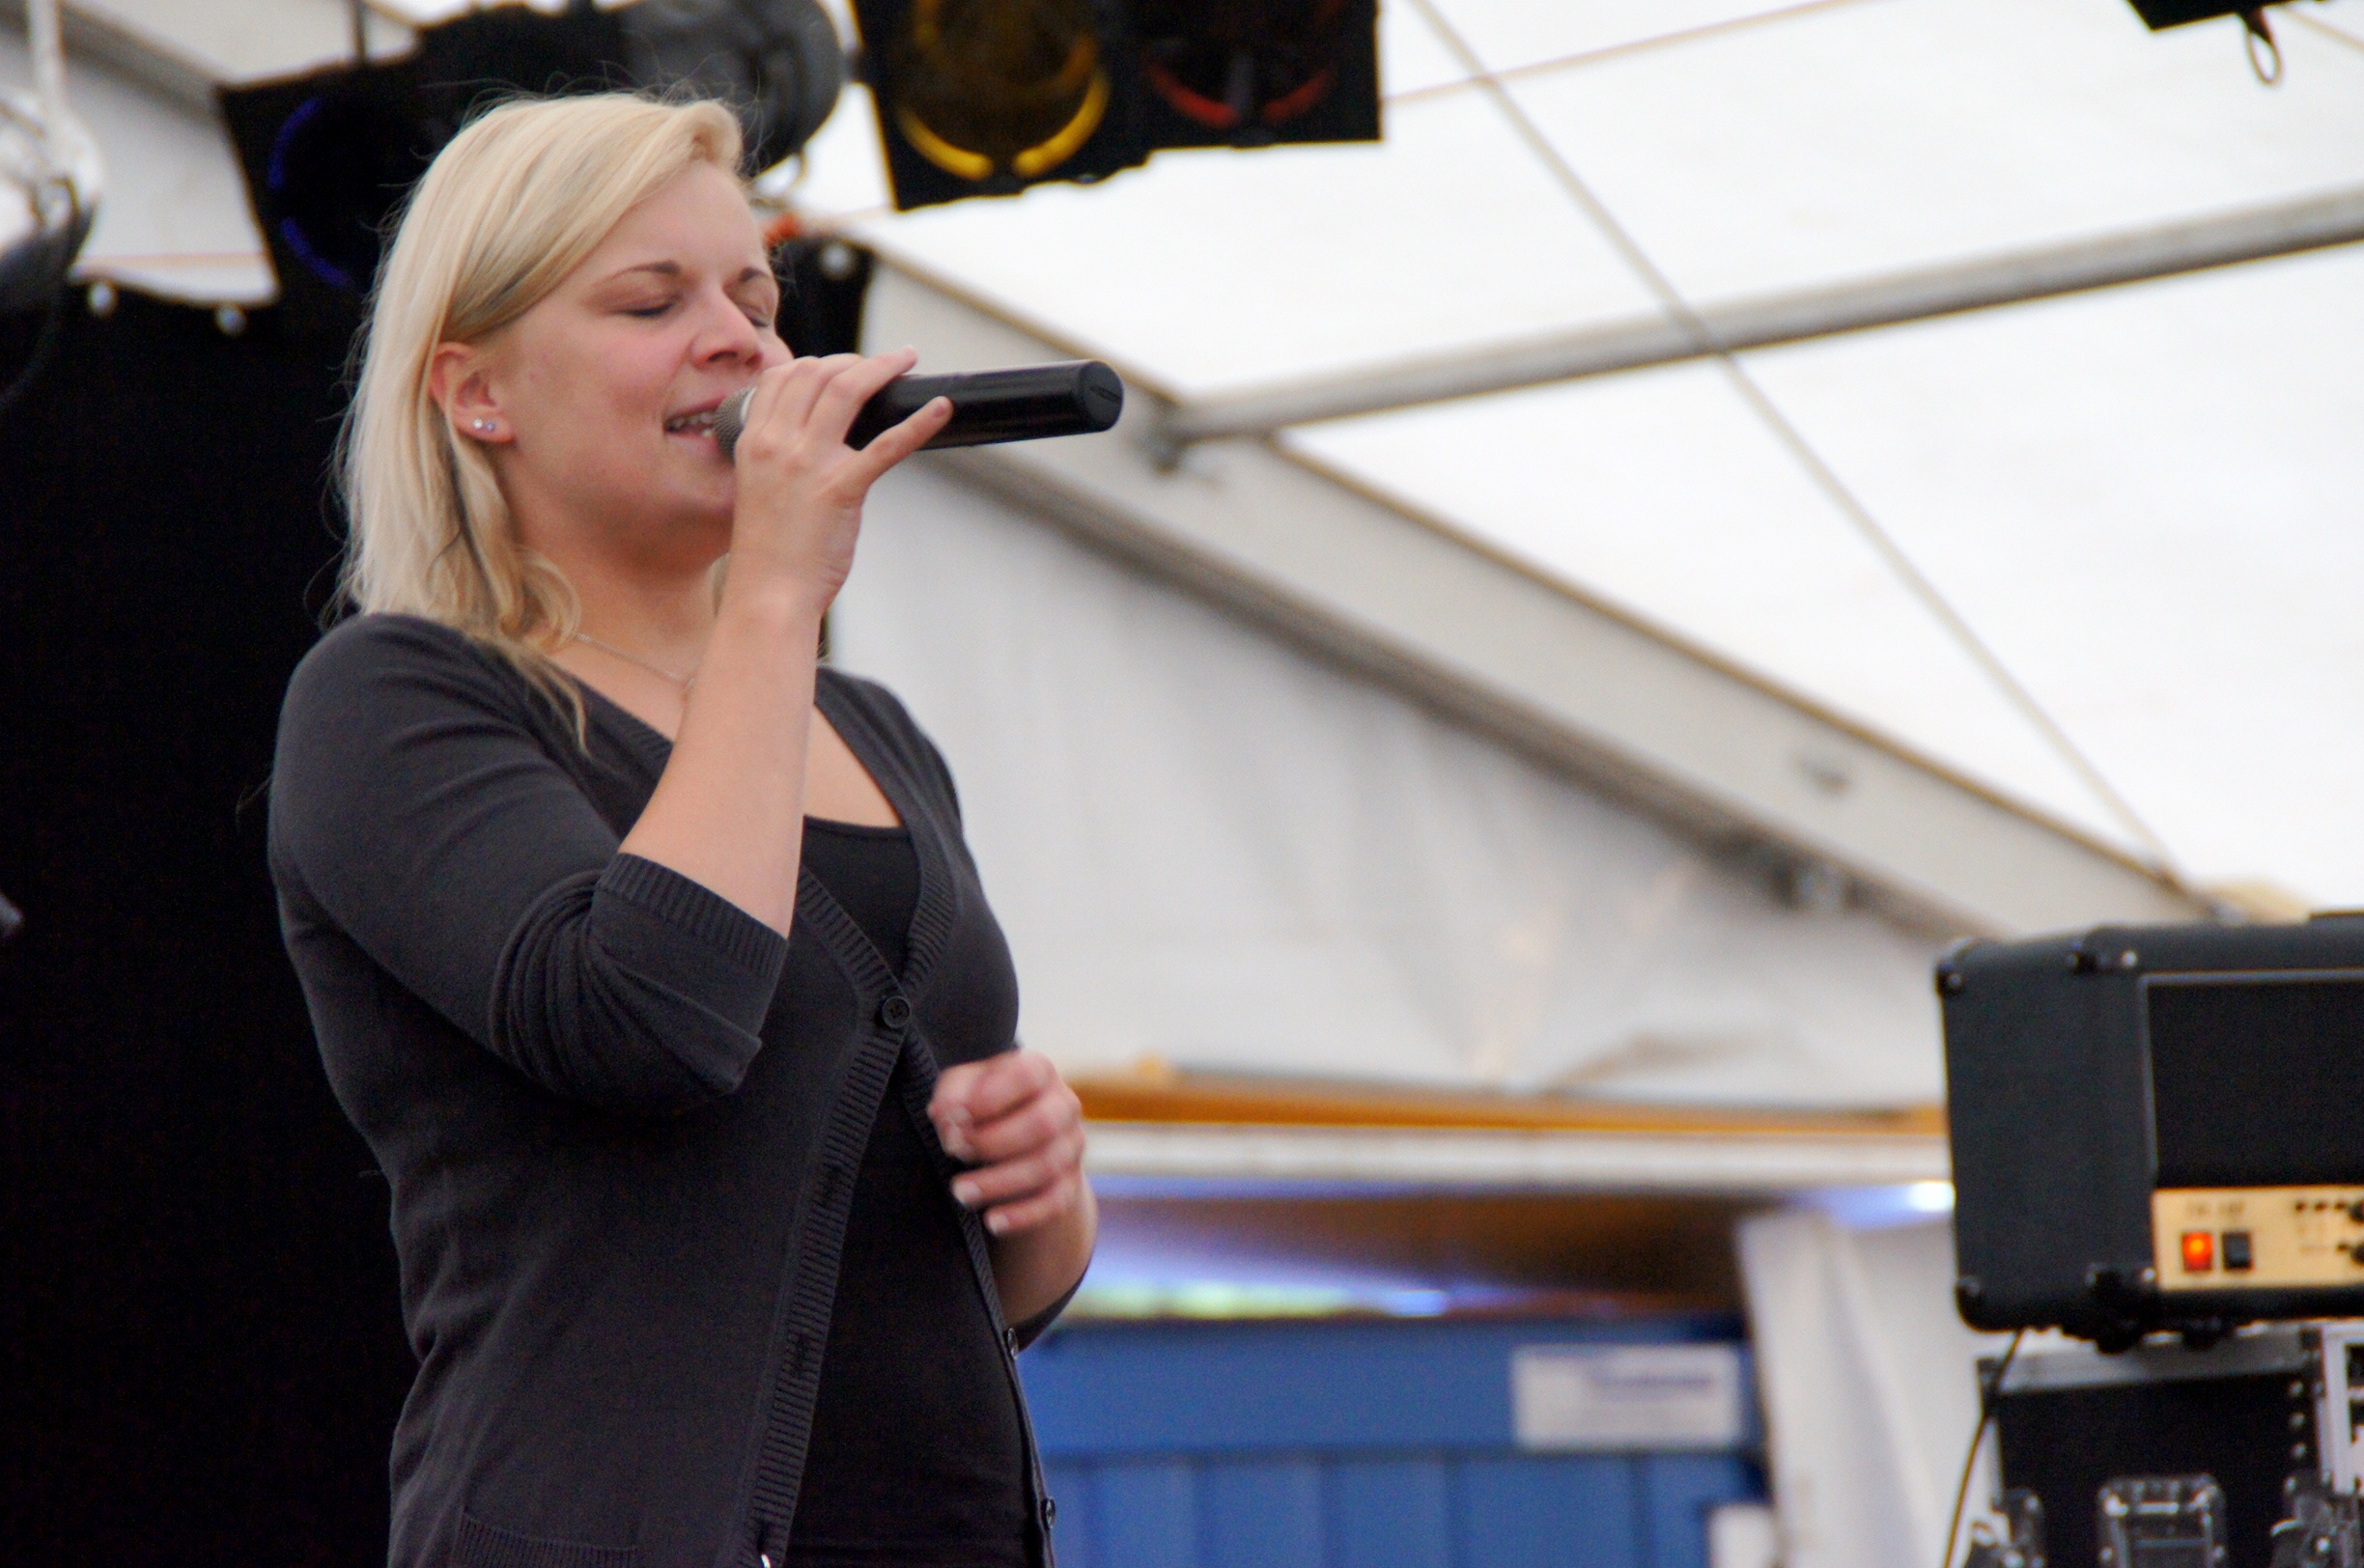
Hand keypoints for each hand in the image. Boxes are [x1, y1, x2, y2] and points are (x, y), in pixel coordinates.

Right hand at [724, 347, 951, 608]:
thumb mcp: (760, 490)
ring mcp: (808, 465)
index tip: (845, 366)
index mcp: (754, 443)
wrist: (769, 596)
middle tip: (886, 363)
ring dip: (883, 366)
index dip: (818, 362)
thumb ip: (781, 458)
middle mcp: (777, 445)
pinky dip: (920, 422)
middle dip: (855, 359)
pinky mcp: (841, 489)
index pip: (782, 377)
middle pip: (818, 374)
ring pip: (848, 391)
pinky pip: (887, 445)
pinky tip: (941, 409)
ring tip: (906, 359)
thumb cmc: (769, 553)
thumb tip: (818, 440)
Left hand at [928, 1050, 1086, 1236]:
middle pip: (1042, 1123)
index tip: (953, 1118)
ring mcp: (1071, 1146)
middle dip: (992, 1142)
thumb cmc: (981, 1109)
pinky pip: (1055, 1202)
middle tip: (954, 1152)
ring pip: (1046, 1166)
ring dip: (998, 1182)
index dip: (990, 1098)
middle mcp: (1063, 1105)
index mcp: (1038, 1071)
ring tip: (960, 1192)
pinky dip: (1023, 1214)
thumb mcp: (963, 1090)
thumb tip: (948, 1114)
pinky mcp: (1070, 1184)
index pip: (1027, 1075)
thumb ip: (953, 1094)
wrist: (1012, 1146)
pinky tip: (992, 1221)